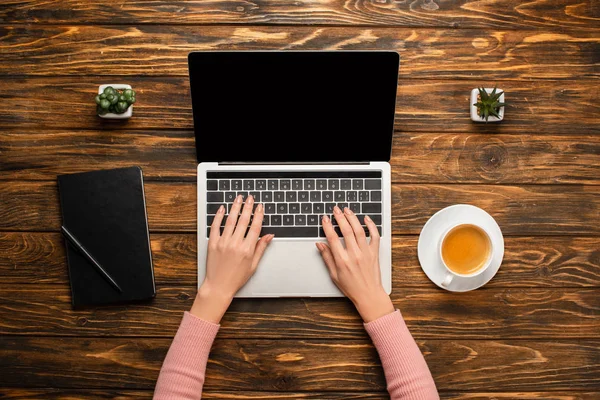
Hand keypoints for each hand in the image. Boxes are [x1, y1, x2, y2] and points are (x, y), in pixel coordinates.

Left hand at [191, 195, 273, 322]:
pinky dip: (219, 216)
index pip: (255, 227)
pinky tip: (222, 208)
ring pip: (230, 220)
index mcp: (247, 249)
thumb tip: (269, 236)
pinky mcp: (212, 243)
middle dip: (248, 206)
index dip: (258, 215)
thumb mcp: (253, 265)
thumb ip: (261, 248)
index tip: (260, 206)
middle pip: (243, 220)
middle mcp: (235, 244)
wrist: (218, 286)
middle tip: (250, 197)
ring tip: (238, 198)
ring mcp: (223, 242)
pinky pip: (215, 226)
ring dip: (235, 207)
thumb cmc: (236, 278)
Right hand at [316, 206, 393, 322]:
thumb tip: (320, 245)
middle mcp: (354, 255)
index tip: (325, 218)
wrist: (369, 295)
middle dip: (340, 217)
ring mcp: (366, 253)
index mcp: (342, 261)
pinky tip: (366, 219)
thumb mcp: (334, 275)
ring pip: (359, 230)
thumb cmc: (351, 287)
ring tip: (347, 210)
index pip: (333, 239)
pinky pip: (374, 236)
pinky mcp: (374, 253)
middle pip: (346, 231)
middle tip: (335, 209)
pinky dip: (371, 226)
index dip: (328, 226)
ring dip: (353, 218)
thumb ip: (327, 258)